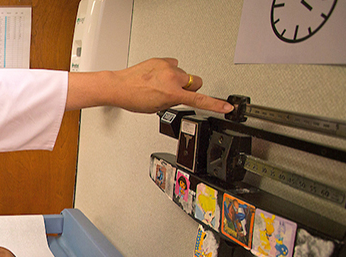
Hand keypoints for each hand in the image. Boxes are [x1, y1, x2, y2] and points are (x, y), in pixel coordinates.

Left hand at [113, 58, 231, 113]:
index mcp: (172, 94)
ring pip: (184, 74)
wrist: (119, 86)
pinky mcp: (162, 60)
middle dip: (188, 89)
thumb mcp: (156, 108)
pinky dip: (169, 71)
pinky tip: (157, 77)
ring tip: (159, 85)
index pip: (200, 101)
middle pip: (195, 84)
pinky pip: (174, 65)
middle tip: (173, 94)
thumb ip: (173, 102)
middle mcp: (172, 78)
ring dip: (176, 80)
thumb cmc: (133, 99)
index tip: (227, 107)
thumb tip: (179, 97)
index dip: (216, 105)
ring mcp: (168, 68)